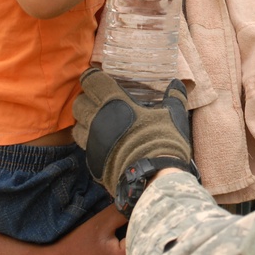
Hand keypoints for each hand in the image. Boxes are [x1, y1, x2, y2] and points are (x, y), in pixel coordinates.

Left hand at [72, 68, 191, 194]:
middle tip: (98, 101)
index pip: (91, 82)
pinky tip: (104, 144)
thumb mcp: (173, 114)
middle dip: (86, 100)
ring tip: (98, 123)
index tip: (96, 77)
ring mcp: (92, 142)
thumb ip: (174, 96)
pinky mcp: (92, 161)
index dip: (92, 78)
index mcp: (114, 102)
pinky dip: (91, 143)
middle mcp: (97, 119)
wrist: (154, 176)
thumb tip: (177, 83)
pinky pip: (85, 147)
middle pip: (79, 104)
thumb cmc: (163, 140)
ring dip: (85, 122)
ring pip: (77, 127)